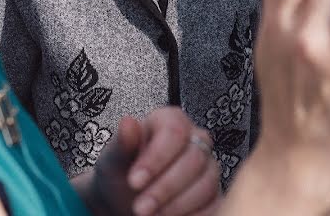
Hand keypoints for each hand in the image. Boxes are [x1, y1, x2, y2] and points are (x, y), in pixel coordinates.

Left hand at [78, 106, 219, 215]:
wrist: (124, 200)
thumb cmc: (122, 174)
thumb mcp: (115, 160)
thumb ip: (123, 143)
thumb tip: (127, 122)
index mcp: (171, 122)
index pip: (174, 131)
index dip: (156, 158)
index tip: (135, 181)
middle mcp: (195, 140)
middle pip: (194, 158)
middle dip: (165, 188)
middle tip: (140, 207)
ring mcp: (208, 167)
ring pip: (206, 184)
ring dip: (177, 205)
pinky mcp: (214, 193)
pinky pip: (213, 205)